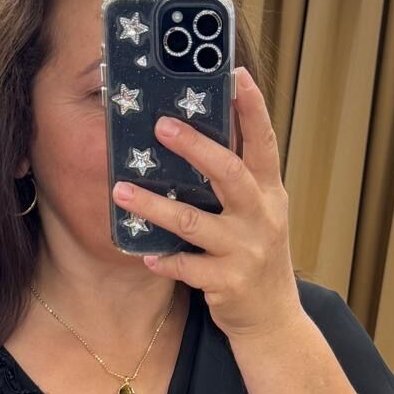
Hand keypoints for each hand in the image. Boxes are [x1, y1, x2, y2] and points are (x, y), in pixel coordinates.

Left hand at [110, 67, 301, 344]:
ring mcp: (246, 251)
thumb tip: (196, 136)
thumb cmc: (256, 256)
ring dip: (155, 206)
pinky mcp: (228, 283)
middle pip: (229, 173)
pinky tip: (143, 254)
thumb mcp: (258, 214)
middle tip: (160, 125)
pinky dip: (164, 259)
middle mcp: (261, 217)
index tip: (235, 74)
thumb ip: (238, 181)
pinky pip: (188, 267)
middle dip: (195, 147)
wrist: (273, 319)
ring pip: (195, 223)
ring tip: (119, 190)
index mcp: (269, 192)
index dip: (253, 107)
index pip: (264, 142)